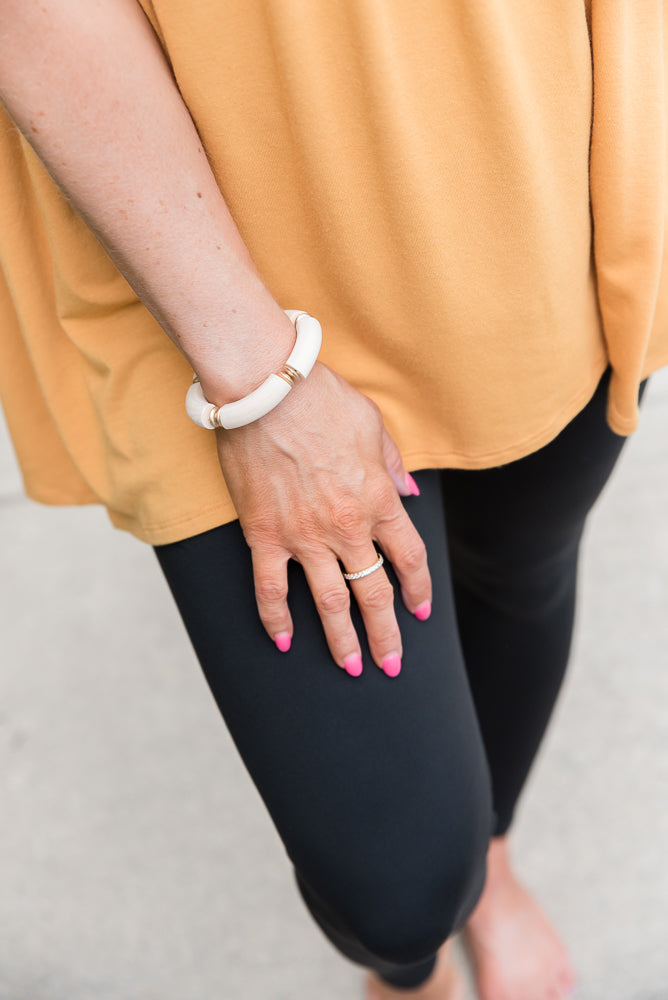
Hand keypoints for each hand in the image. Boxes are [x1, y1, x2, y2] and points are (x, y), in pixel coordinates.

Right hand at [212, 361, 431, 676]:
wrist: (267, 388)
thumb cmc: (322, 398)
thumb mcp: (374, 425)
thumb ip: (394, 464)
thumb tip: (410, 492)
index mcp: (379, 499)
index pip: (408, 558)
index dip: (418, 589)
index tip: (420, 611)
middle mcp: (347, 526)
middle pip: (374, 593)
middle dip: (386, 634)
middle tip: (391, 665)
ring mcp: (305, 535)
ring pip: (330, 601)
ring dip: (342, 640)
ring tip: (350, 668)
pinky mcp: (265, 534)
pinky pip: (271, 588)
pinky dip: (276, 619)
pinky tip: (284, 642)